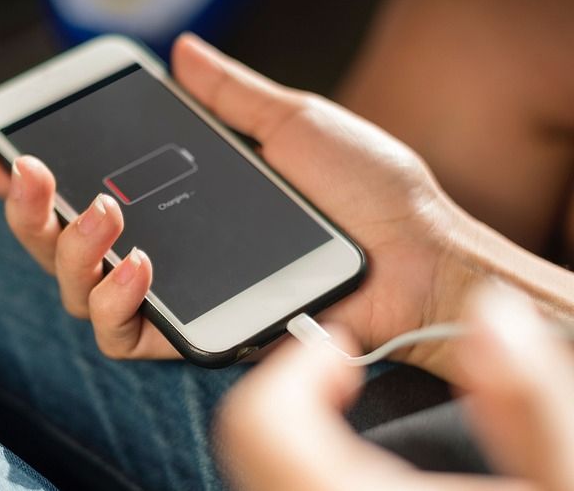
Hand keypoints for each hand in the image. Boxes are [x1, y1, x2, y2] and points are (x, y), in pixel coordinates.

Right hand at [0, 32, 470, 362]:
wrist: (418, 252)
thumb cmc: (367, 191)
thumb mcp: (291, 123)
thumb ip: (229, 95)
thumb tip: (181, 53)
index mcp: (174, 203)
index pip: (81, 191)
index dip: (27, 180)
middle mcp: (163, 251)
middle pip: (58, 245)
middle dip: (26, 211)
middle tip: (26, 172)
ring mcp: (174, 297)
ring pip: (74, 290)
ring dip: (66, 250)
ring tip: (98, 210)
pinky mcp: (193, 335)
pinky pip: (121, 334)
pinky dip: (113, 299)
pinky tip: (133, 262)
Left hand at [216, 282, 573, 490]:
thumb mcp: (564, 486)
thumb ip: (531, 403)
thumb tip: (490, 315)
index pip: (261, 420)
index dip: (298, 364)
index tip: (346, 352)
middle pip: (249, 444)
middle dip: (298, 396)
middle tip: (350, 379)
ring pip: (258, 479)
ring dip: (298, 439)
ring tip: (363, 431)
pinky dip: (299, 473)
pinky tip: (358, 476)